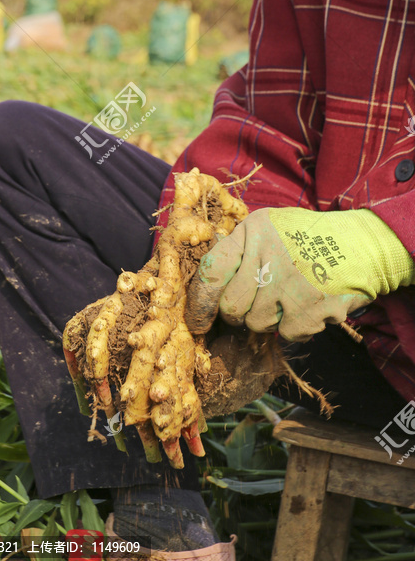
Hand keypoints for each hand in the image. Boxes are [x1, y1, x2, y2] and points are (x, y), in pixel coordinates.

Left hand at [183, 206, 404, 341]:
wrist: (363, 244)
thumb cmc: (307, 238)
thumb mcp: (268, 227)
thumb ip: (239, 250)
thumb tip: (205, 290)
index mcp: (253, 231)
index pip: (211, 272)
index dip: (200, 302)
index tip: (198, 321)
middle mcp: (269, 254)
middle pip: (231, 307)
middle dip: (238, 315)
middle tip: (257, 304)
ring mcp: (291, 282)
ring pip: (257, 324)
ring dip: (269, 319)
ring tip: (288, 298)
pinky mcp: (313, 306)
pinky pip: (286, 333)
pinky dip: (296, 326)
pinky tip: (307, 306)